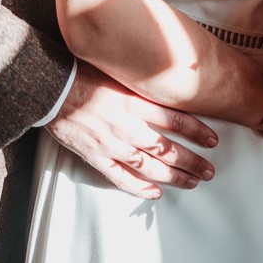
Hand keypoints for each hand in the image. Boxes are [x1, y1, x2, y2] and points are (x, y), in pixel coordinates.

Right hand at [45, 62, 216, 199]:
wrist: (49, 87)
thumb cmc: (82, 71)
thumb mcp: (117, 69)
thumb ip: (141, 80)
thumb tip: (168, 80)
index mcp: (132, 100)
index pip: (174, 119)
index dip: (196, 131)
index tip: (213, 140)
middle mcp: (125, 125)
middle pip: (166, 148)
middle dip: (191, 161)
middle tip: (210, 171)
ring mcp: (110, 144)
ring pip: (148, 167)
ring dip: (173, 177)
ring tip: (192, 183)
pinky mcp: (95, 156)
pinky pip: (120, 178)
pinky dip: (139, 188)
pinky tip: (155, 193)